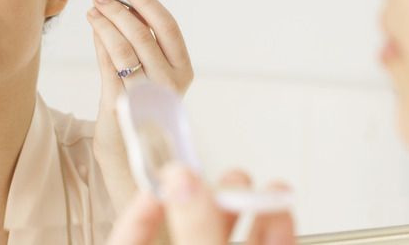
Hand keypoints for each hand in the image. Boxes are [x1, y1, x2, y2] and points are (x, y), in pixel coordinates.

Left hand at [87, 0, 193, 209]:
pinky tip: (94, 30)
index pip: (169, 27)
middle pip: (144, 34)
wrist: (130, 153)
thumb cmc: (141, 110)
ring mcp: (147, 95)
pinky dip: (100, 42)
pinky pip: (109, 64)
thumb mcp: (149, 74)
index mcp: (183, 71)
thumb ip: (140, 45)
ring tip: (93, 11)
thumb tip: (123, 8)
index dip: (148, 4)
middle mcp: (170, 83)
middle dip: (119, 10)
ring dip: (106, 23)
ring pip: (124, 47)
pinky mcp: (123, 104)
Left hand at [106, 164, 295, 244]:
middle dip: (201, 197)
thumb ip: (193, 231)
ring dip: (244, 206)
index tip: (154, 188)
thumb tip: (181, 181)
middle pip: (187, 229)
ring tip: (246, 182)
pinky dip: (276, 229)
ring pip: (230, 238)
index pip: (129, 242)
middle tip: (204, 170)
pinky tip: (279, 211)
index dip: (137, 214)